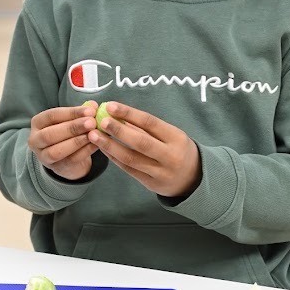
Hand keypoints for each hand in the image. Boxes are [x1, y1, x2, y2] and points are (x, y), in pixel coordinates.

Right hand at [28, 103, 98, 180]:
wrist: (67, 157)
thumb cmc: (67, 132)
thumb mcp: (71, 120)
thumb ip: (81, 112)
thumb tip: (93, 105)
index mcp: (37, 123)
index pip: (52, 115)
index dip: (71, 113)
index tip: (90, 111)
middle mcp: (35, 140)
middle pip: (50, 134)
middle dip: (73, 128)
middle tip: (92, 123)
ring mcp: (43, 156)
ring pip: (57, 151)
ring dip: (77, 141)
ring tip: (94, 134)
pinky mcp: (56, 168)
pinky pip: (70, 160)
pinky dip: (84, 152)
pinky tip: (96, 144)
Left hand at [87, 101, 201, 197]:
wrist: (194, 179)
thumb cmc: (179, 150)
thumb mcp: (171, 135)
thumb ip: (147, 128)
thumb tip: (118, 114)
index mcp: (176, 138)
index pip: (150, 123)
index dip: (129, 113)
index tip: (110, 105)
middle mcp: (170, 156)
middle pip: (141, 142)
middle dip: (118, 130)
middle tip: (100, 121)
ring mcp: (160, 172)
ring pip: (131, 159)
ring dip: (110, 146)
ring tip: (94, 135)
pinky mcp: (151, 184)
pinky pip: (129, 170)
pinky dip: (114, 158)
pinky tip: (104, 149)